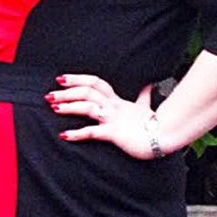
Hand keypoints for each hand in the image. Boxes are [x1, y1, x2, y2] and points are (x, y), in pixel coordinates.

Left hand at [46, 74, 160, 160]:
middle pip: (88, 91)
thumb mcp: (146, 108)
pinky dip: (78, 133)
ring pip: (89, 106)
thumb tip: (148, 85)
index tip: (62, 79)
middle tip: (50, 93)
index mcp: (119, 101)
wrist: (167, 137)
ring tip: (54, 107)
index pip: (96, 83)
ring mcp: (114, 119)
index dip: (78, 79)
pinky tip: (64, 135)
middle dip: (68, 91)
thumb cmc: (156, 126)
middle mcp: (114, 107)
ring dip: (69, 106)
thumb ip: (143, 97)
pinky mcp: (115, 133)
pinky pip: (93, 132)